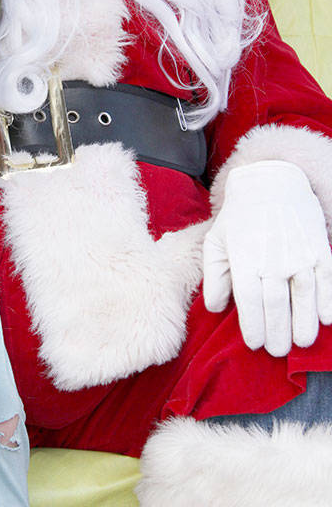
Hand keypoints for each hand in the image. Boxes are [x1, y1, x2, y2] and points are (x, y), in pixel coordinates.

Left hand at [203, 160, 331, 355]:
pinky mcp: (318, 248)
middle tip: (278, 351)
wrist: (269, 183)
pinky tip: (325, 319)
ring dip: (304, 324)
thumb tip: (215, 308)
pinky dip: (328, 302)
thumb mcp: (215, 242)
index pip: (250, 302)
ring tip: (301, 342)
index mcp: (244, 258)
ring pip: (304, 297)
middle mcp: (272, 258)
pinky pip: (327, 280)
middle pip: (277, 305)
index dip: (254, 327)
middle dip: (278, 334)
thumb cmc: (238, 218)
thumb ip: (214, 277)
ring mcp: (299, 253)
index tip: (256, 344)